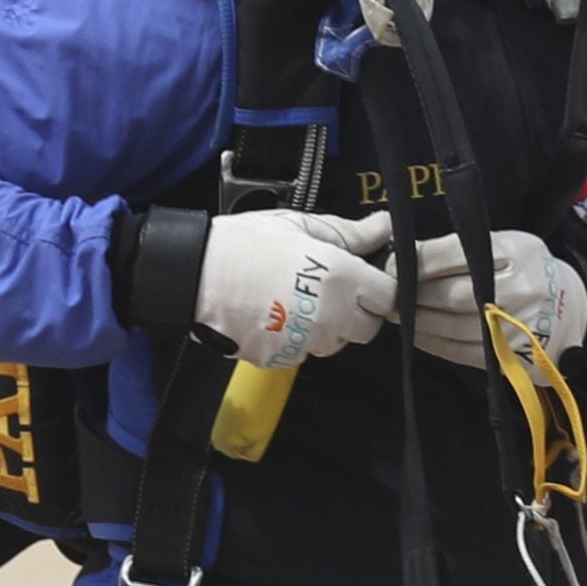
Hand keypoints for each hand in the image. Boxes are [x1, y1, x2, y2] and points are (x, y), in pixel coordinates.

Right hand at [195, 209, 401, 368]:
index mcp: (343, 278)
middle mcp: (331, 316)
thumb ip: (352, 233)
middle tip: (330, 291)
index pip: (389, 298)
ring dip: (326, 328)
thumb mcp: (303, 226)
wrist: (197, 272)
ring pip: (335, 343)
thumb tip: (387, 227)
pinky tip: (275, 314)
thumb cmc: (248, 243)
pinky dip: (296, 339)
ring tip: (295, 299)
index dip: (379, 289)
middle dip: (357, 313)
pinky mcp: (281, 359)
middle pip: (367, 328)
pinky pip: (302, 353)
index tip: (365, 280)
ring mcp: (306, 342)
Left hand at [406, 231, 586, 371]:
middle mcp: (517, 289)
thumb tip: (410, 252)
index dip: (418, 260)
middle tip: (388, 293)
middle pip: (452, 294)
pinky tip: (416, 334)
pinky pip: (460, 350)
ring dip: (417, 321)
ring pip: (452, 325)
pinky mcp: (509, 355)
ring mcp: (514, 326)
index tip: (392, 264)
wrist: (574, 312)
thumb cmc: (530, 271)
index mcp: (515, 253)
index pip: (455, 254)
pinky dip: (432, 342)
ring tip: (396, 313)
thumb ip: (468, 247)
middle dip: (413, 295)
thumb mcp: (510, 245)